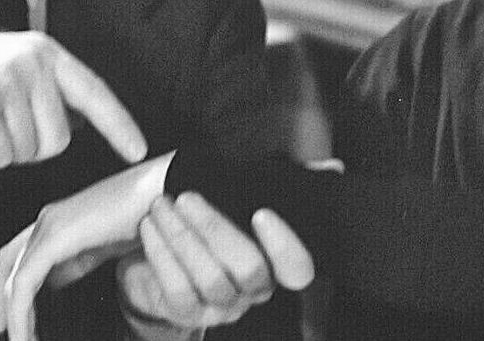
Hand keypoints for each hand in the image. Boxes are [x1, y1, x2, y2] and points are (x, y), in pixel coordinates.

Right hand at [0, 30, 145, 167]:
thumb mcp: (9, 72)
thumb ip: (46, 91)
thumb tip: (84, 121)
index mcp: (44, 52)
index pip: (94, 92)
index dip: (119, 125)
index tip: (139, 151)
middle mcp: (31, 60)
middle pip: (59, 140)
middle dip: (26, 146)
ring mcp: (7, 79)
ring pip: (29, 152)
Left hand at [0, 153, 173, 339]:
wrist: (163, 189)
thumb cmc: (145, 212)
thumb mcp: (106, 244)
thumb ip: (80, 259)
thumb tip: (58, 279)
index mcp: (59, 221)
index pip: (18, 257)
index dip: (9, 288)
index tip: (13, 317)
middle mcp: (48, 220)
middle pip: (5, 265)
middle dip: (2, 302)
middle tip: (8, 332)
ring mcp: (49, 225)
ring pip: (12, 277)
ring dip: (12, 314)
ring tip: (20, 340)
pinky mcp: (56, 236)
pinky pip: (25, 282)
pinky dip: (20, 311)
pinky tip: (25, 331)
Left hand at [116, 194, 314, 329]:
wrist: (154, 260)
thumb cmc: (209, 226)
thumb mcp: (241, 200)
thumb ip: (284, 184)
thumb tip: (332, 168)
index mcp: (275, 263)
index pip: (297, 268)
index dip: (285, 245)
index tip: (261, 212)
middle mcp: (253, 291)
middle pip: (248, 268)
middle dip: (216, 228)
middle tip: (187, 196)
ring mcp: (220, 307)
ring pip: (210, 278)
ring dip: (182, 236)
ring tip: (162, 204)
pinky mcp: (186, 314)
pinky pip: (177, 288)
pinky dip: (162, 254)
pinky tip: (152, 226)